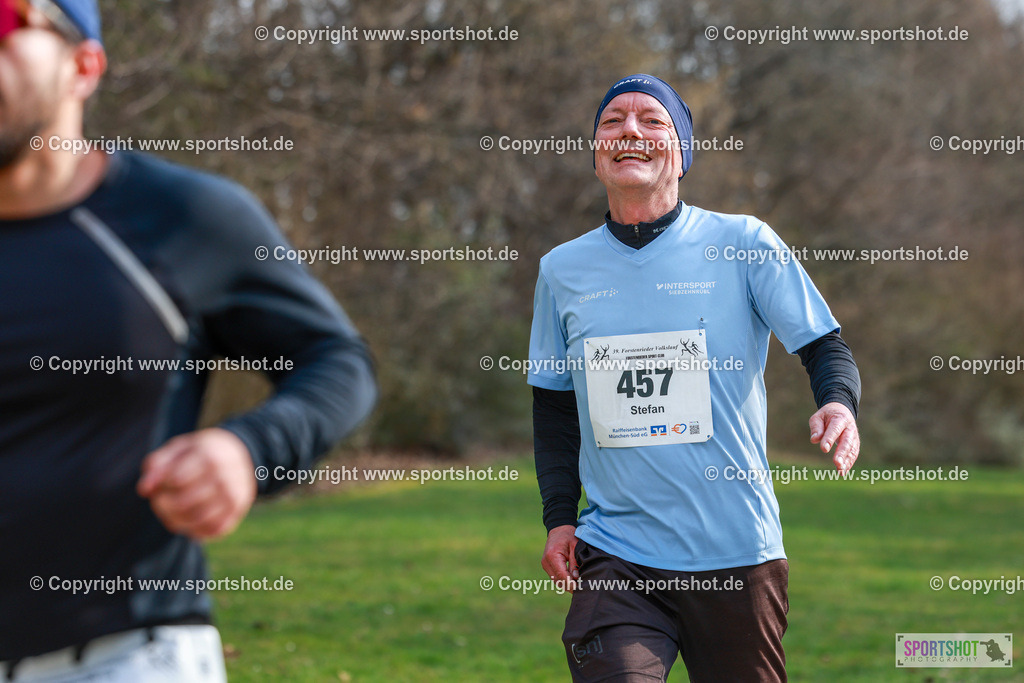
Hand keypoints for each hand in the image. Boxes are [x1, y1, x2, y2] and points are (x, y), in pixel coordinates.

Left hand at [137, 428, 256, 539]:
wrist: (242, 455)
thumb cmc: (202, 452)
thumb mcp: (180, 448)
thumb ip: (158, 464)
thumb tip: (144, 490)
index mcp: (209, 457)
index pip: (175, 480)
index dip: (161, 485)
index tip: (161, 482)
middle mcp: (225, 478)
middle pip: (183, 503)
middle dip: (163, 505)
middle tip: (160, 500)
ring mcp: (233, 497)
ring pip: (195, 521)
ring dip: (175, 520)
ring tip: (171, 511)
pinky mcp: (236, 512)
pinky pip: (210, 531)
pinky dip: (193, 529)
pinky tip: (187, 519)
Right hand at [541, 525, 578, 591]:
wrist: (559, 529)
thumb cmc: (568, 536)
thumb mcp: (575, 546)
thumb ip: (575, 562)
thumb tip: (576, 577)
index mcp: (552, 556)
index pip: (561, 575)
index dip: (570, 583)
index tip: (580, 588)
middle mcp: (546, 562)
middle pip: (558, 580)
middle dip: (570, 586)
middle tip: (582, 588)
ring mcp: (545, 564)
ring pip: (556, 581)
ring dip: (567, 584)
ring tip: (578, 585)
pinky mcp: (547, 566)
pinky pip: (555, 577)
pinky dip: (563, 580)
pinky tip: (573, 580)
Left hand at [809, 402, 859, 474]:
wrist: (841, 411)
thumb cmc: (827, 416)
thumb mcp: (818, 417)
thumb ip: (816, 427)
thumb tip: (814, 440)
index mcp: (840, 419)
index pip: (835, 429)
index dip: (830, 439)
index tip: (824, 449)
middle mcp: (849, 428)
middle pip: (847, 441)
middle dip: (842, 453)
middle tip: (836, 463)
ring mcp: (854, 436)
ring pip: (852, 449)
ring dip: (847, 461)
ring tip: (840, 471)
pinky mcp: (855, 443)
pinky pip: (853, 453)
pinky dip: (849, 463)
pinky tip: (843, 471)